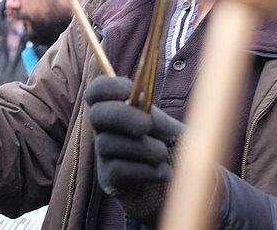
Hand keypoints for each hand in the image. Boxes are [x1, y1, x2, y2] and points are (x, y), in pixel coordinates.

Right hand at [84, 76, 183, 225]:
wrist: (180, 189)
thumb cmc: (173, 151)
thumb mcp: (171, 130)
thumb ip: (157, 119)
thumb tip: (142, 104)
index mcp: (119, 110)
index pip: (97, 91)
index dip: (109, 87)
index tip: (131, 90)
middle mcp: (106, 130)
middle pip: (96, 114)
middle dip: (123, 116)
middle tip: (147, 125)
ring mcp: (105, 155)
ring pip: (108, 143)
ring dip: (142, 147)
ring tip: (162, 154)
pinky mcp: (109, 179)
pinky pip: (118, 169)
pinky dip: (145, 170)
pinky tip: (162, 172)